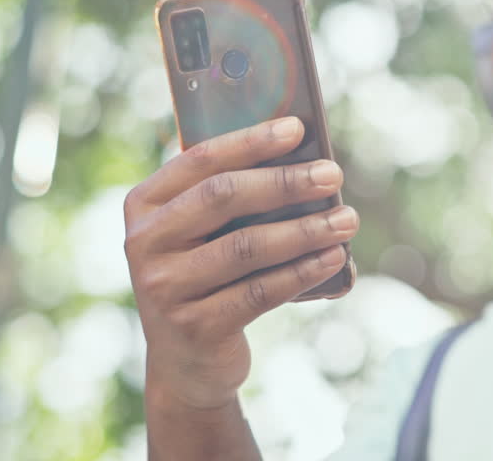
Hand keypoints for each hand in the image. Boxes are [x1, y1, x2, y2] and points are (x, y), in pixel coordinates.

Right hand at [123, 117, 359, 411]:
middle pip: (223, 198)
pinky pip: (259, 291)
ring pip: (247, 247)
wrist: (188, 363)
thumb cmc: (210, 277)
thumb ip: (235, 199)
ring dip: (305, 230)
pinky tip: (333, 258)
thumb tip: (307, 159)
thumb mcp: (206, 234)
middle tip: (333, 175)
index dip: (251, 142)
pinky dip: (302, 272)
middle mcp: (145, 242)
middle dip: (286, 183)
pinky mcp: (194, 327)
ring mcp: (164, 287)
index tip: (297, 128)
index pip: (200, 160)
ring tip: (347, 220)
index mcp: (146, 205)